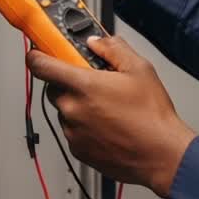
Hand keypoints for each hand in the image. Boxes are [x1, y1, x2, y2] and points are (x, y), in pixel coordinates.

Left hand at [28, 36, 195, 197]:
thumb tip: (97, 42)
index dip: (37, 54)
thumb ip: (113, 48)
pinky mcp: (78, 150)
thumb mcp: (139, 69)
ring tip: (107, 106)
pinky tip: (107, 123)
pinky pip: (72, 130)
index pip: (40, 65)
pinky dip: (83, 124)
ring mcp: (73, 132)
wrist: (161, 155)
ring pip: (64, 109)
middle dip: (68, 81)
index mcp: (83, 85)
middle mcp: (72, 109)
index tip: (40, 51)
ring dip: (77, 104)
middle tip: (92, 80)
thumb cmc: (152, 116)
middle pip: (53, 87)